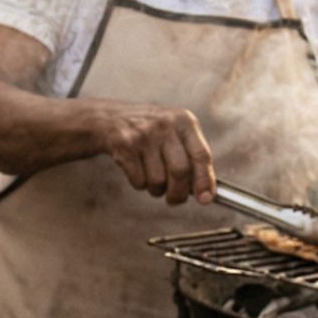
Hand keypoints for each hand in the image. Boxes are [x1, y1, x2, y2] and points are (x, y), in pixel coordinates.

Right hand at [91, 101, 215, 204]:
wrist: (111, 118)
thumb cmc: (152, 132)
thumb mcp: (176, 133)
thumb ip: (192, 158)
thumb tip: (206, 193)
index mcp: (185, 121)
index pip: (201, 155)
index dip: (205, 181)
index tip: (206, 199)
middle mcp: (166, 125)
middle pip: (180, 171)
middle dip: (179, 193)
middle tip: (175, 199)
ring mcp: (144, 135)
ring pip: (158, 180)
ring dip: (156, 189)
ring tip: (152, 178)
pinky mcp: (124, 145)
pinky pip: (139, 181)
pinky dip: (140, 184)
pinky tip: (137, 171)